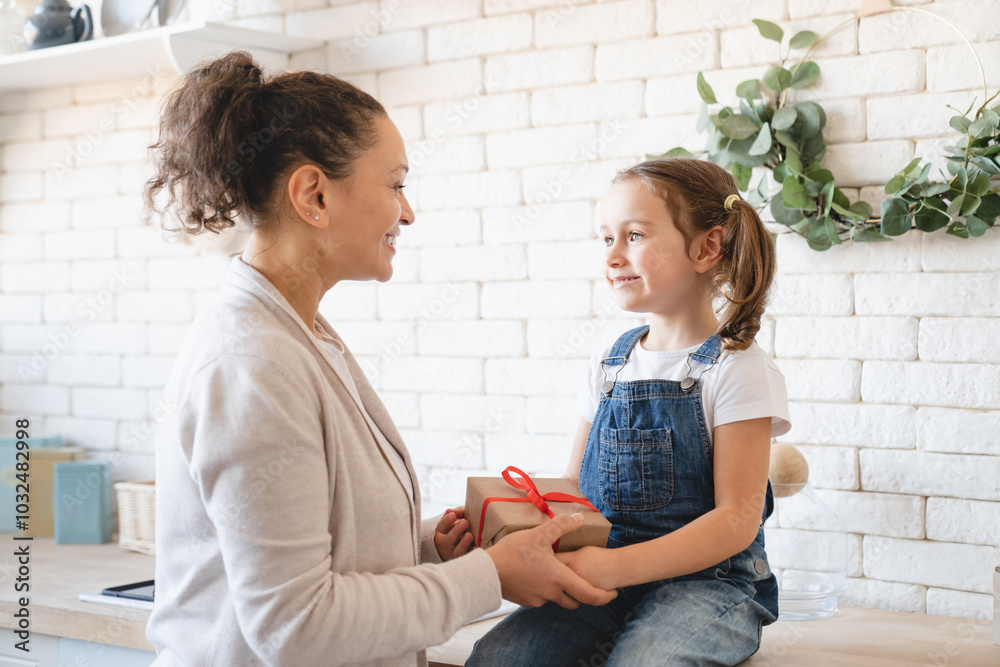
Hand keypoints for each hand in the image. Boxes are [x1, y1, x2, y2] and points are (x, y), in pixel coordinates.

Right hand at [434, 506, 474, 561]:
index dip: (446, 522)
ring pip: (457, 552)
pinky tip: (476, 547)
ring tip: (469, 535)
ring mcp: (457, 552)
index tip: (453, 515)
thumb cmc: (465, 522)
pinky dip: (472, 553)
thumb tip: (449, 511)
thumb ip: (457, 512)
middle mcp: (449, 544)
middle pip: (448, 540)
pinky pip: (469, 558)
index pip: (441, 527)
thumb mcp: (461, 515)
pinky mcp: (467, 559)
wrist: (475, 535)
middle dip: (456, 531)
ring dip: (463, 544)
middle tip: (465, 522)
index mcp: (444, 532)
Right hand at [485, 513, 617, 609]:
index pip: (590, 594)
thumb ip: (561, 526)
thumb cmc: (512, 553)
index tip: (613, 593)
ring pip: (558, 599)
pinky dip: (546, 590)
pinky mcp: (526, 602)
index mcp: (559, 578)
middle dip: (584, 593)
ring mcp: (538, 600)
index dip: (605, 596)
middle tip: (587, 582)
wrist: (486, 573)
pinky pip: (543, 598)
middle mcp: (551, 593)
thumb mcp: (538, 534)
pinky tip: (539, 576)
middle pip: (576, 600)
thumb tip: (580, 518)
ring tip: (560, 575)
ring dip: (564, 591)